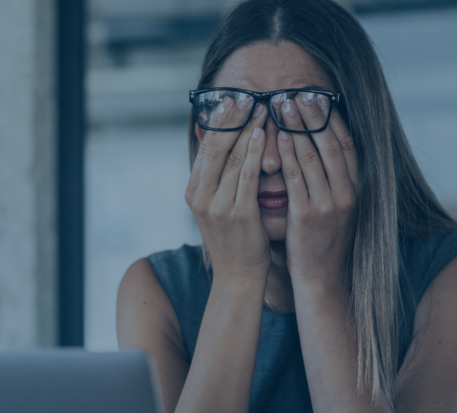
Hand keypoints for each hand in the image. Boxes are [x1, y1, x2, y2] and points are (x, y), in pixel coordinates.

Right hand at [185, 102, 270, 282]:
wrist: (238, 275)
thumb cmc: (234, 237)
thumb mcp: (218, 205)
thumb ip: (218, 178)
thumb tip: (225, 144)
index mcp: (193, 191)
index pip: (205, 147)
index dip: (219, 121)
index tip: (232, 99)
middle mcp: (200, 196)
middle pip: (215, 147)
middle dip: (232, 119)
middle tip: (246, 95)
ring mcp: (217, 205)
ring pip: (233, 157)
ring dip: (248, 129)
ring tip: (262, 108)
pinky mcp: (238, 214)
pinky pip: (247, 175)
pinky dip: (255, 152)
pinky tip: (264, 134)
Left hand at [276, 92, 358, 286]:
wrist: (322, 278)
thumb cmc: (322, 241)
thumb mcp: (336, 207)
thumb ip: (331, 180)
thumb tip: (321, 150)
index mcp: (355, 188)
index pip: (346, 144)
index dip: (332, 118)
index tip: (319, 97)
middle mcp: (347, 192)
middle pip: (330, 144)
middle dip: (312, 115)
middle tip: (297, 92)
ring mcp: (330, 203)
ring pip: (313, 156)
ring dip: (297, 127)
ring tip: (282, 105)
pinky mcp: (309, 215)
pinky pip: (297, 177)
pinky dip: (289, 154)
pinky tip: (279, 136)